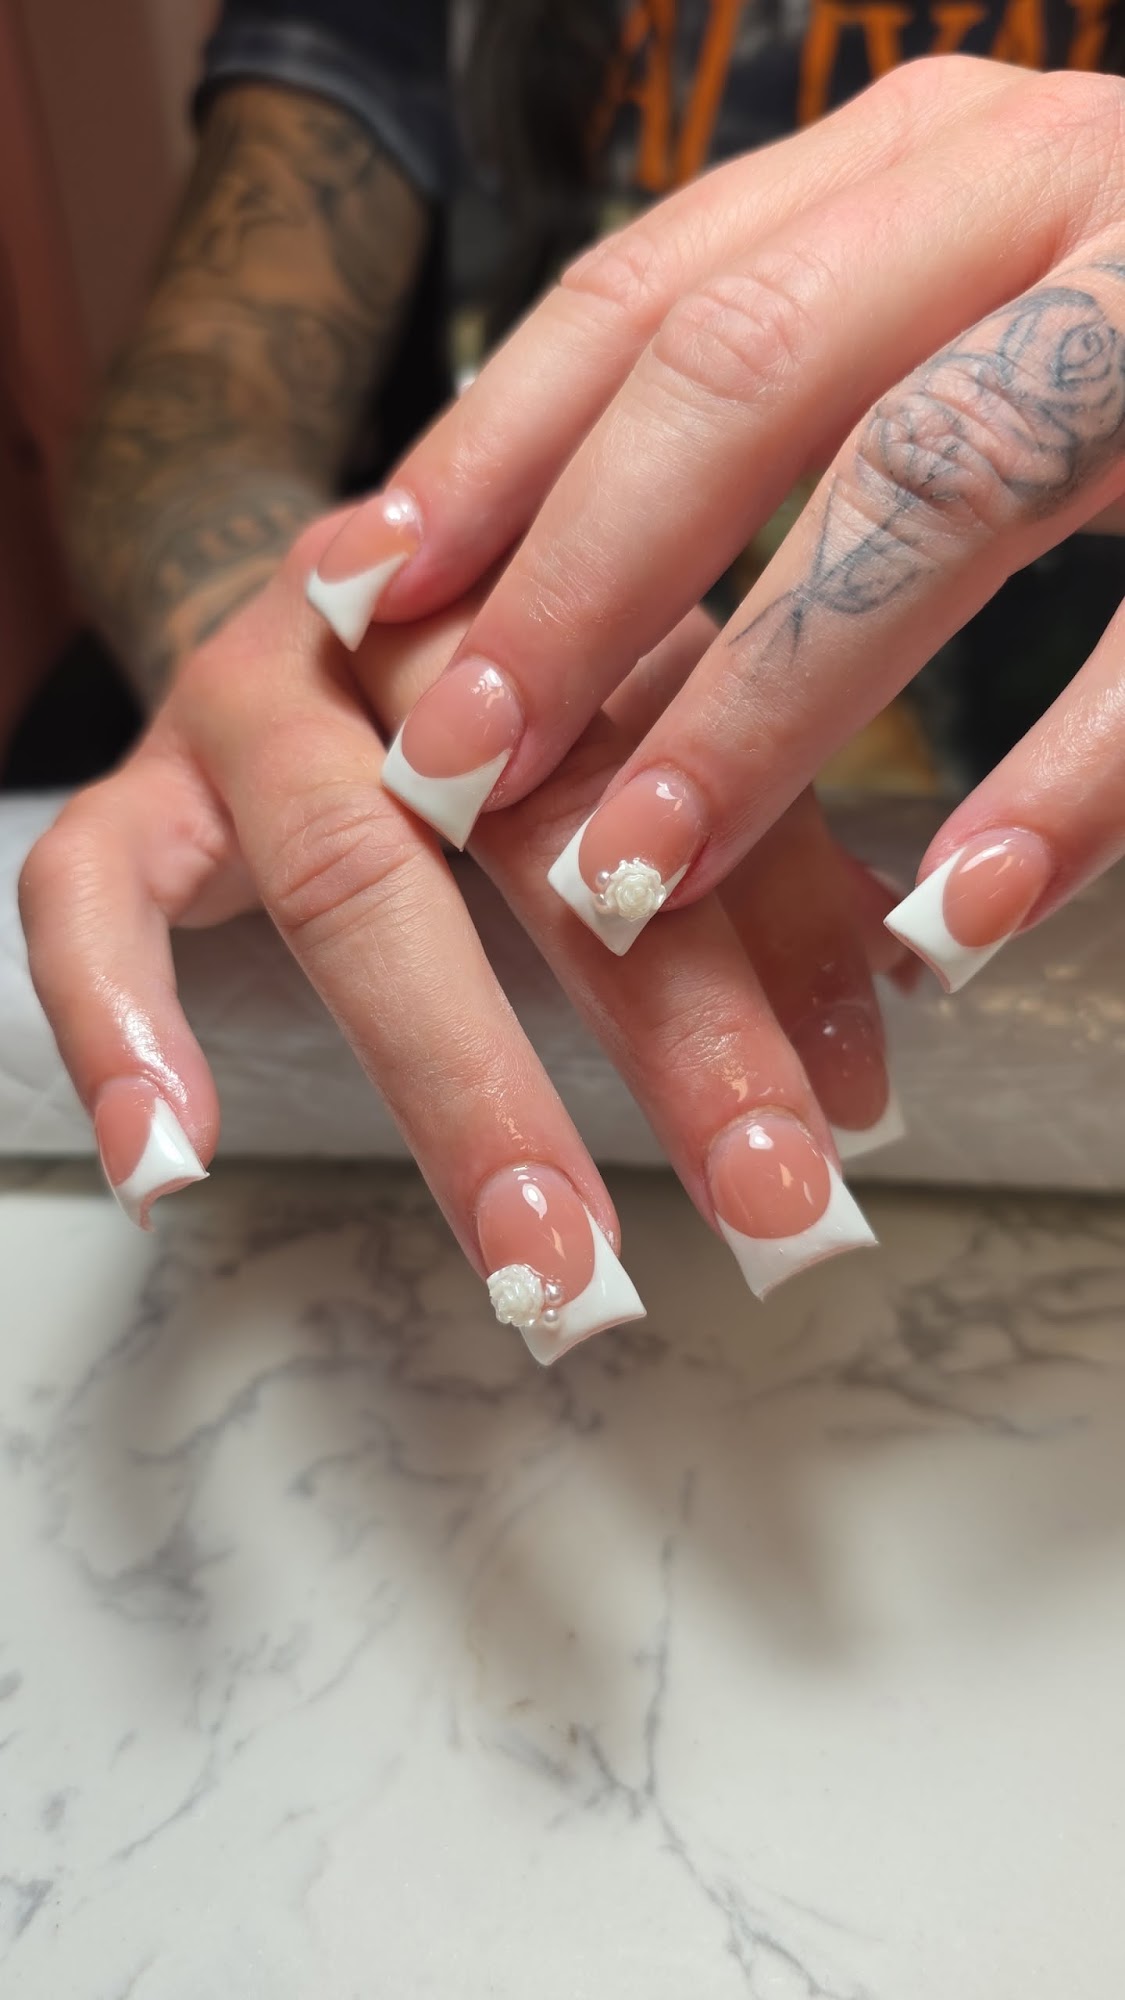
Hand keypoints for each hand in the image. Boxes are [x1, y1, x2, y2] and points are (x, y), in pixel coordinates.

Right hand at [19, 523, 911, 1354]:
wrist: (326, 588)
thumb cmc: (516, 703)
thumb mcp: (653, 751)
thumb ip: (765, 877)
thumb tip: (876, 1062)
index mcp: (571, 606)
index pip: (688, 779)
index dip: (779, 953)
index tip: (854, 1130)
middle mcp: (410, 635)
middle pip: (536, 827)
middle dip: (661, 1033)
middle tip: (759, 1209)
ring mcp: (254, 705)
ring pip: (347, 876)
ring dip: (456, 1080)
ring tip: (541, 1255)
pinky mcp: (137, 785)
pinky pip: (94, 896)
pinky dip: (121, 1024)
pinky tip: (171, 1166)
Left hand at [308, 58, 1124, 989]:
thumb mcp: (952, 311)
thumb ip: (769, 399)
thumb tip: (486, 553)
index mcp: (933, 159)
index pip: (649, 290)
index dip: (488, 451)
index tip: (358, 600)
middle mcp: (1053, 182)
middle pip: (748, 369)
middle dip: (580, 586)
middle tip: (449, 768)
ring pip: (939, 481)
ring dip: (767, 699)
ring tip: (633, 874)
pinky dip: (1065, 783)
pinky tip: (948, 916)